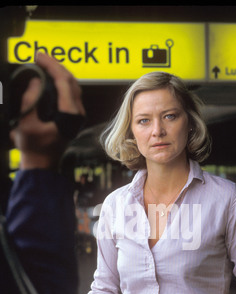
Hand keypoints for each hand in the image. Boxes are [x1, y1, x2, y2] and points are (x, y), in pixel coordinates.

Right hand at [10, 52, 84, 168]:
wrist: (42, 163)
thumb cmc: (33, 147)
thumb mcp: (26, 123)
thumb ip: (30, 100)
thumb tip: (37, 81)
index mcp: (69, 115)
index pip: (64, 82)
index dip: (51, 65)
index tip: (38, 56)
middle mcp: (78, 114)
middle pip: (71, 80)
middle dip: (56, 65)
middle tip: (39, 56)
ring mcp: (78, 115)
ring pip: (73, 85)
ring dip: (60, 72)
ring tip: (44, 63)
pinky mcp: (74, 116)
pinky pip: (71, 92)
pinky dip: (61, 81)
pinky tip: (50, 76)